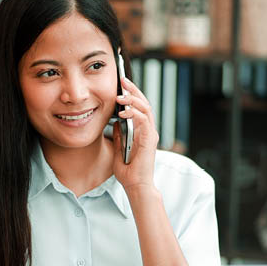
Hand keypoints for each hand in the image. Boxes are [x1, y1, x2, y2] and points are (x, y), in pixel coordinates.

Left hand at [112, 76, 158, 192]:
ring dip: (133, 99)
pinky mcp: (150, 140)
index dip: (131, 95)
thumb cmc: (129, 172)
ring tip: (120, 94)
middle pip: (144, 103)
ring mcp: (150, 134)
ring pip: (145, 109)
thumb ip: (119, 136)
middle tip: (122, 79)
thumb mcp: (118, 150)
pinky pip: (144, 121)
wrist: (136, 186)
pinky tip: (124, 111)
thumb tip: (115, 123)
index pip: (139, 108)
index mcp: (142, 132)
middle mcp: (148, 131)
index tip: (121, 85)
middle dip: (133, 90)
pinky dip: (135, 113)